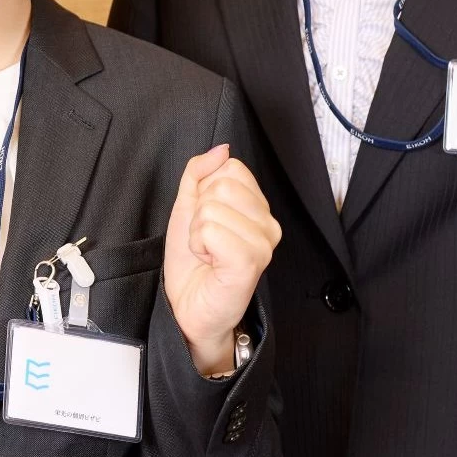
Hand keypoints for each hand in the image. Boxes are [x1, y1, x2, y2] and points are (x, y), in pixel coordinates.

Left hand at [162, 145, 280, 376]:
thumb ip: (200, 173)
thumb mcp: (188, 207)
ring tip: (207, 252)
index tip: (206, 219)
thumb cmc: (192, 262)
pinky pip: (212, 231)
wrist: (188, 307)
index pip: (232, 168)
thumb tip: (221, 149)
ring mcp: (263, 244)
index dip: (206, 191)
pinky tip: (210, 262)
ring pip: (213, 208)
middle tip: (205, 239)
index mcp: (258, 208)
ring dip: (197, 232)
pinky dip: (200, 245)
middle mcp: (268, 224)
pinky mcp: (251, 262)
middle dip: (199, 211)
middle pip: (222, 185)